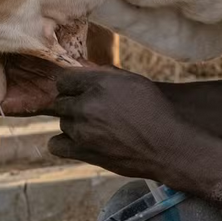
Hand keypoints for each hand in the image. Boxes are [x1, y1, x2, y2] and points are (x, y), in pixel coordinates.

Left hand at [47, 67, 193, 178]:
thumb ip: (106, 74)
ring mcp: (82, 130)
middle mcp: (87, 104)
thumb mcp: (133, 81)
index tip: (81, 90)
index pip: (64, 79)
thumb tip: (86, 68)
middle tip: (93, 110)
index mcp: (99, 83)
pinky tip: (78, 141)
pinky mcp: (82, 152)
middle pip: (60, 101)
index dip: (72, 84)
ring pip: (62, 122)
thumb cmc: (154, 110)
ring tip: (95, 127)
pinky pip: (56, 145)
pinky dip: (64, 143)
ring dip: (74, 123)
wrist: (166, 145)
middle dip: (73, 103)